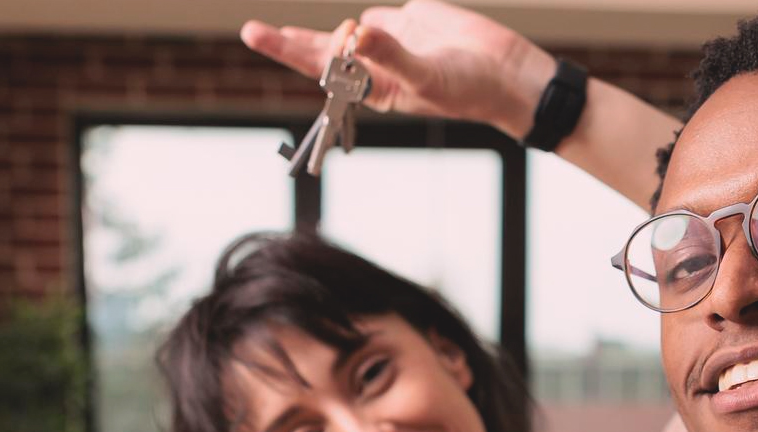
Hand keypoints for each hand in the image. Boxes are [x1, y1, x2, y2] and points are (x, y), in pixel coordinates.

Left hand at [240, 1, 556, 137]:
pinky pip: (376, 14)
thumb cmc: (469, 91)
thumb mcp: (428, 79)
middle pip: (322, 51)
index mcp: (373, 89)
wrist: (506, 73)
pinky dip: (367, 18)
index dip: (289, 52)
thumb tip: (359, 33)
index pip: (322, 70)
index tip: (260, 35)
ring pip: (348, 28)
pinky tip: (367, 26)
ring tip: (330, 37)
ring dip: (338, 30)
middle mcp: (374, 65)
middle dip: (288, 41)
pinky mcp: (409, 18)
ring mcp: (389, 40)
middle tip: (251, 31)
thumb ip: (392, 56)